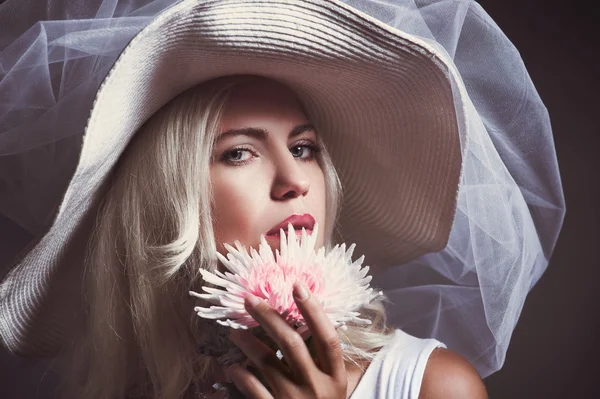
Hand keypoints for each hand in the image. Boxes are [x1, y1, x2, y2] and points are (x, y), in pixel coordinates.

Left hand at [225, 281, 347, 398]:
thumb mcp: (332, 386)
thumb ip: (322, 358)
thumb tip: (305, 317)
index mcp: (336, 377)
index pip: (327, 337)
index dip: (313, 310)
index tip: (297, 285)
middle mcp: (317, 388)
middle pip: (292, 344)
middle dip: (269, 317)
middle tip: (250, 300)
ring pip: (266, 363)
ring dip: (247, 342)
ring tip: (234, 332)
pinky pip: (252, 389)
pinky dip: (239, 375)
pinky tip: (231, 368)